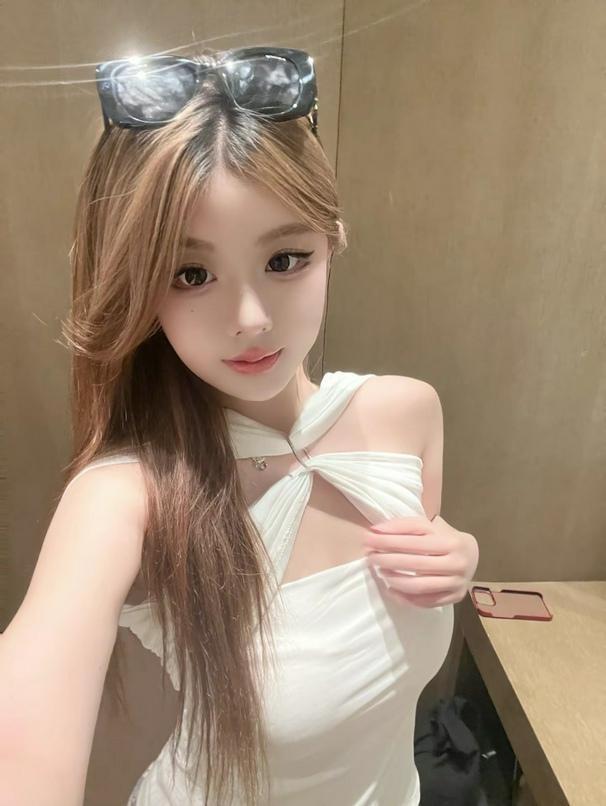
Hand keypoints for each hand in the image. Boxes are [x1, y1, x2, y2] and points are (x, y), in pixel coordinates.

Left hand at [364, 514, 478, 607]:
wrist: (470, 554)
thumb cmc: (442, 537)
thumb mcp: (427, 525)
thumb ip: (403, 526)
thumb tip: (375, 531)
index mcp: (451, 542)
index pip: (414, 543)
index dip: (388, 541)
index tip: (368, 540)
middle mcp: (457, 564)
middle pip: (416, 565)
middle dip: (388, 560)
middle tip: (370, 557)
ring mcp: (457, 583)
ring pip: (419, 587)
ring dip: (394, 580)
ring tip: (380, 572)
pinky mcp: (455, 597)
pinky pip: (425, 602)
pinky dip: (405, 598)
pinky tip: (391, 589)